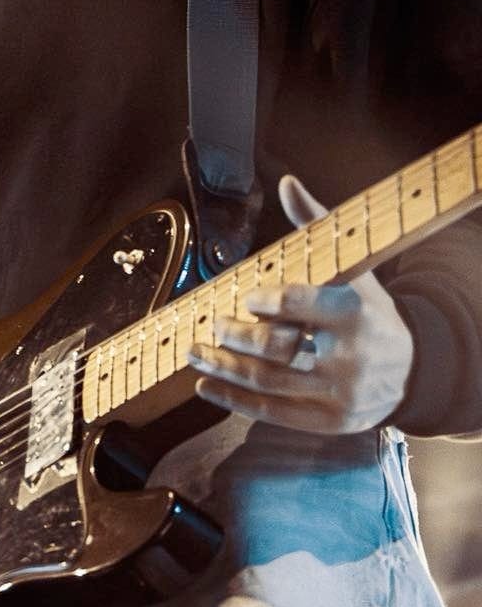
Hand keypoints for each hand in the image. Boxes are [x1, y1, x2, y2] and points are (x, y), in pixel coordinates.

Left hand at [188, 175, 414, 433]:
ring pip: (268, 382)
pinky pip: (272, 412)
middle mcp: (348, 356)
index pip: (300, 305)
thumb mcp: (353, 268)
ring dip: (223, 367)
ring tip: (195, 352)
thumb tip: (288, 185)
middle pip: (276, 348)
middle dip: (235, 336)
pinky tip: (206, 385)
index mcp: (355, 312)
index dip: (267, 301)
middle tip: (211, 324)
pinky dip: (233, 399)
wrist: (411, 369)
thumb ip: (316, 227)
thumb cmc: (368, 310)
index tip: (245, 296)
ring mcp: (339, 394)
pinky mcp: (328, 421)